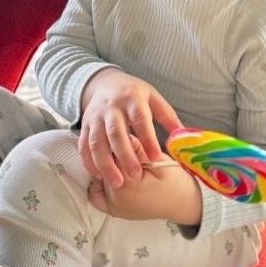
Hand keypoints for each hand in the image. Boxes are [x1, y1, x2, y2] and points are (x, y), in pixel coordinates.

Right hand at [79, 68, 181, 188]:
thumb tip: (182, 136)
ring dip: (105, 164)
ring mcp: (95, 117)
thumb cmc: (133, 93)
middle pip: (115, 133)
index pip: (140, 119)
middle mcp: (111, 108)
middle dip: (125, 155)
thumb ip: (167, 115)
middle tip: (135, 174)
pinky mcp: (84, 126)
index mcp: (132, 99)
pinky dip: (89, 163)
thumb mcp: (152, 96)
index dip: (147, 138)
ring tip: (117, 183)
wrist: (104, 83)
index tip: (156, 156)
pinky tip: (100, 177)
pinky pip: (84, 146)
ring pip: (96, 142)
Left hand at [88, 136, 201, 224]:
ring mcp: (113, 208)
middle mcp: (116, 199)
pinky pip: (96, 196)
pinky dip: (98, 186)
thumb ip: (138, 148)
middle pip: (104, 166)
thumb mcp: (158, 160)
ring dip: (106, 168)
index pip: (113, 155)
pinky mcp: (114, 211)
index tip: (129, 141)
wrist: (183, 203)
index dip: (121, 145)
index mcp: (128, 185)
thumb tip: (122, 134)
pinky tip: (111, 176)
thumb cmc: (174, 181)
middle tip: (128, 152)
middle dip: (113, 156)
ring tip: (120, 163)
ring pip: (99, 177)